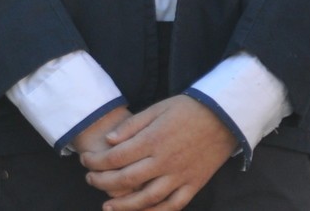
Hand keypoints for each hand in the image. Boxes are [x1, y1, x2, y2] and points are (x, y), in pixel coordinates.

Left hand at [83, 95, 238, 210]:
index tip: (85, 161)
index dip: (96, 162)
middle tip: (90, 179)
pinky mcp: (194, 184)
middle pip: (126, 179)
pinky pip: (173, 205)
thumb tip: (109, 140)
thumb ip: (132, 126)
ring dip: (124, 206)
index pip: (116, 157)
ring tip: (107, 207)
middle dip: (103, 182)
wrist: (224, 116)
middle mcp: (164, 161)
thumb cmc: (187, 109)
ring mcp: (180, 175)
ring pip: (147, 198)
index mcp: (153, 140)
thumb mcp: (157, 108)